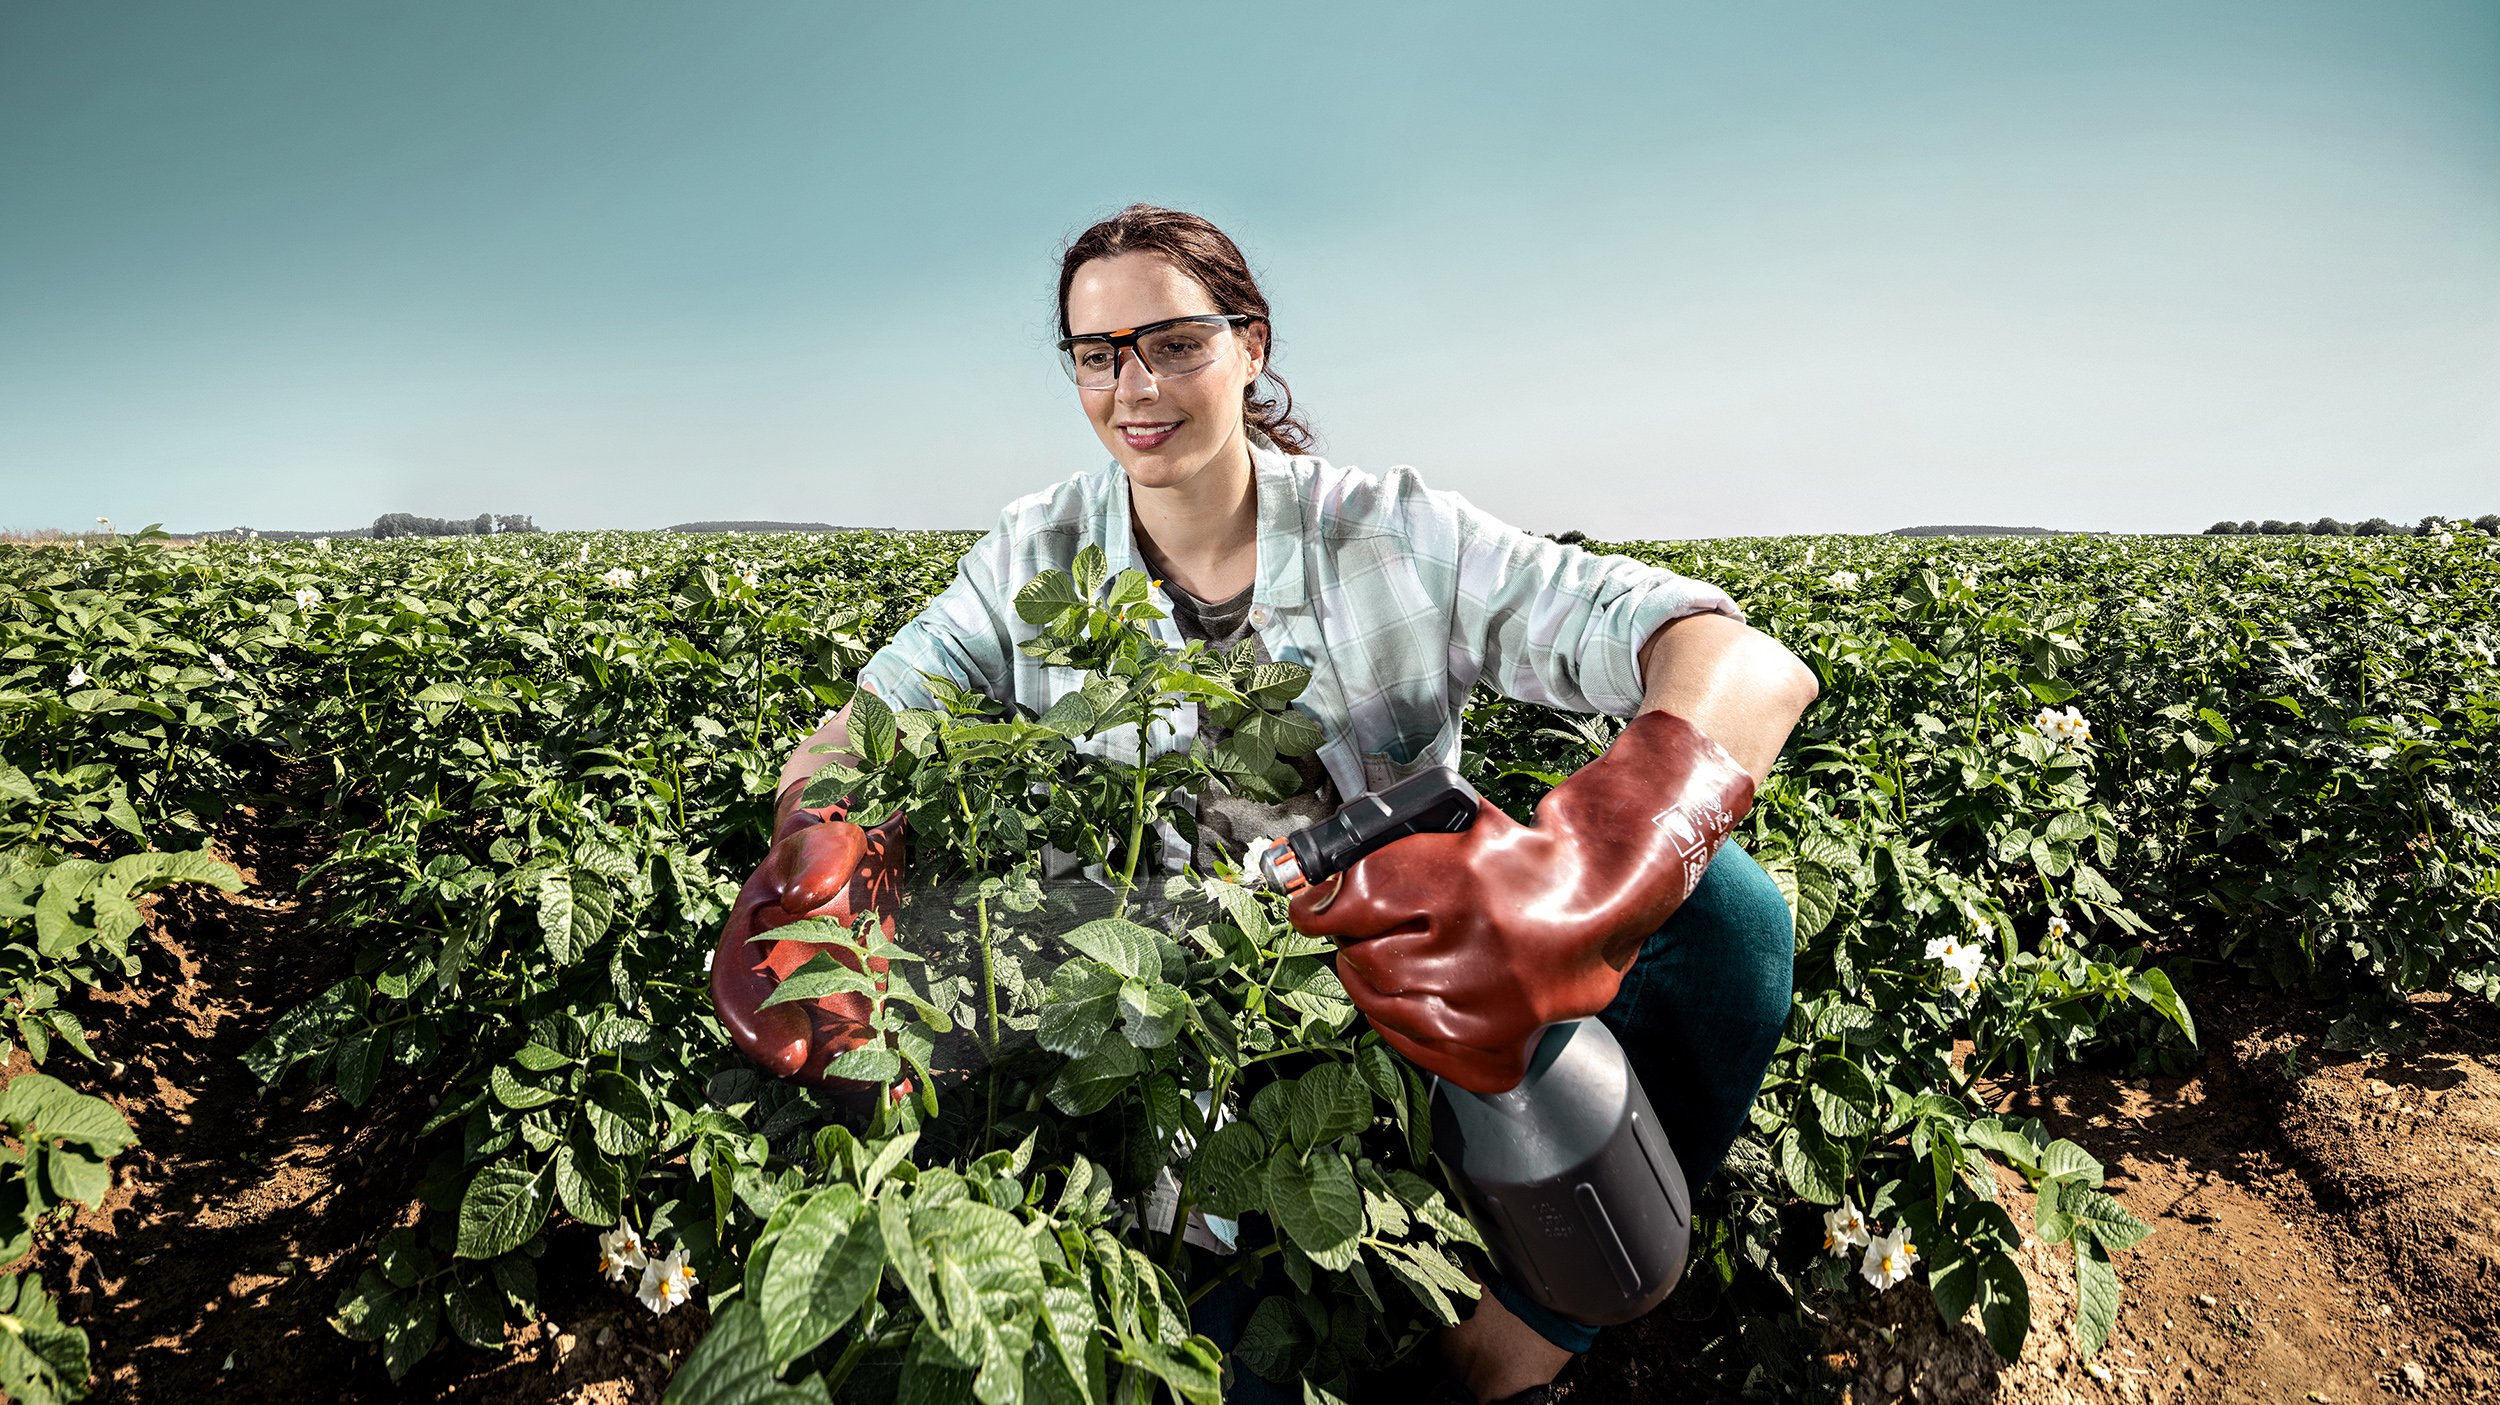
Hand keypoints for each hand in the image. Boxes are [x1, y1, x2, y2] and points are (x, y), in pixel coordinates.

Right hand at [710, 795, 905, 1086]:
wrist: (853, 858)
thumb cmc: (830, 844)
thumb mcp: (822, 838)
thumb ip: (816, 861)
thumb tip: (803, 901)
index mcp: (748, 940)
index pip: (737, 991)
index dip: (758, 1028)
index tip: (793, 1054)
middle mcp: (773, 979)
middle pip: (781, 1035)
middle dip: (818, 1067)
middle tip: (856, 1086)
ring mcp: (812, 997)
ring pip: (821, 1047)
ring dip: (852, 1078)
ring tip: (893, 1094)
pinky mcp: (852, 1005)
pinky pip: (858, 1042)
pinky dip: (879, 1066)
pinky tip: (908, 1087)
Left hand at [1287, 710, 1754, 1094]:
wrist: (1597, 905)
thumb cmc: (1516, 862)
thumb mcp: (1449, 825)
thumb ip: (1373, 845)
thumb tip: (1297, 879)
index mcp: (1463, 879)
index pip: (1352, 900)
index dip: (1320, 902)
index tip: (1311, 906)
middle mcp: (1479, 949)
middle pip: (1362, 956)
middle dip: (1358, 939)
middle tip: (1381, 927)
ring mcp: (1490, 1010)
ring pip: (1382, 1004)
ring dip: (1375, 979)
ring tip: (1405, 955)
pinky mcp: (1496, 1053)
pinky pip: (1412, 1045)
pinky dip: (1402, 1020)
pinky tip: (1422, 992)